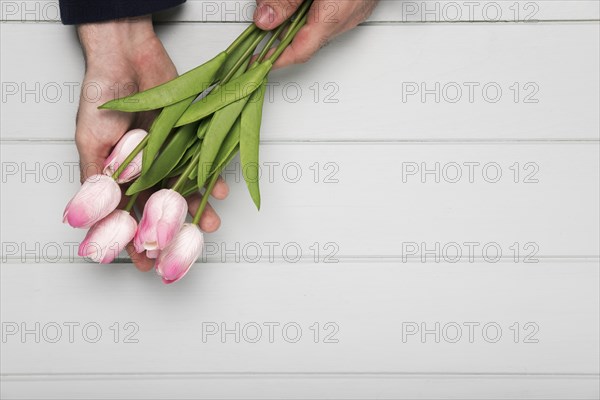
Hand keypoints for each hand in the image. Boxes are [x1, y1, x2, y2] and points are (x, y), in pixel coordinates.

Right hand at [75, 16, 227, 270]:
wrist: (128, 58)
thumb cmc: (102, 96)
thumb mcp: (90, 141)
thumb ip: (96, 178)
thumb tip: (96, 215)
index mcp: (117, 175)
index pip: (127, 217)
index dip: (134, 241)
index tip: (146, 263)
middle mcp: (144, 169)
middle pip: (160, 208)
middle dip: (173, 230)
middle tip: (184, 249)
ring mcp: (167, 155)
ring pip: (184, 190)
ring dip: (197, 208)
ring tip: (208, 223)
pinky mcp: (187, 140)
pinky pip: (201, 163)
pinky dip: (210, 177)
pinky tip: (218, 190)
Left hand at [253, 0, 378, 67]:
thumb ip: (285, 0)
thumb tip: (265, 19)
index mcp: (335, 14)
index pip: (300, 50)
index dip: (275, 59)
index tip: (258, 59)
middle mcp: (348, 18)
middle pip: (308, 40)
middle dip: (283, 37)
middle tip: (263, 30)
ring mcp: (356, 12)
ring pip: (319, 28)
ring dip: (297, 23)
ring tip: (280, 11)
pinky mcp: (358, 4)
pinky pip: (331, 16)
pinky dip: (312, 14)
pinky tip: (304, 3)